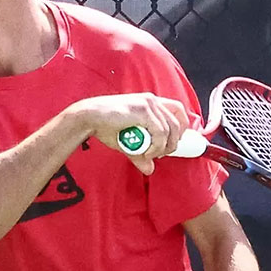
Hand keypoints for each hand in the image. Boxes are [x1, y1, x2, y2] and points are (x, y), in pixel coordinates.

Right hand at [71, 93, 188, 174]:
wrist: (89, 117)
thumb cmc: (105, 126)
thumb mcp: (127, 142)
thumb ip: (140, 154)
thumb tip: (150, 170)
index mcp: (150, 102)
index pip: (178, 111)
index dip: (181, 128)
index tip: (173, 144)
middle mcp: (152, 100)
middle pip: (178, 122)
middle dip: (173, 143)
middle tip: (160, 154)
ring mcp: (149, 104)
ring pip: (169, 130)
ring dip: (162, 147)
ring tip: (149, 154)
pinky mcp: (144, 110)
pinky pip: (160, 132)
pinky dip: (156, 146)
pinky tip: (146, 152)